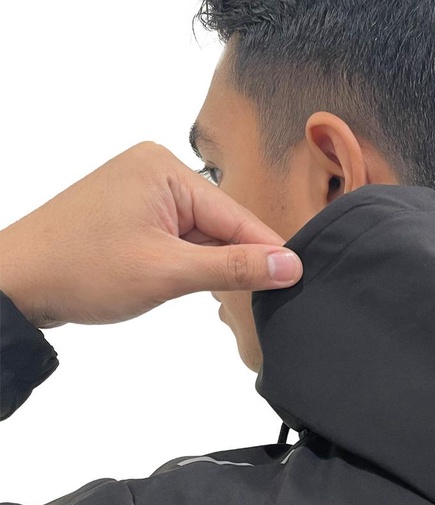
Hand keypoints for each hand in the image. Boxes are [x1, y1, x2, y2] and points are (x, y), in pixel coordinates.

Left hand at [0, 141, 302, 329]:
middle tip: (258, 300)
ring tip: (203, 294)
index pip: (237, 217)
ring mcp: (143, 191)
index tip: (300, 280)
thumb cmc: (80, 270)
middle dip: (232, 263)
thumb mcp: (168, 272)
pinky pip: (180, 240)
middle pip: (222, 225)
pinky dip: (186, 266)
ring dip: (206, 268)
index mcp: (165, 169)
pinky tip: (179, 284)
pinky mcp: (134, 214)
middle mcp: (155, 170)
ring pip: (203, 237)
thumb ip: (234, 268)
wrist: (17, 283)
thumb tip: (289, 265)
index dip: (267, 253)